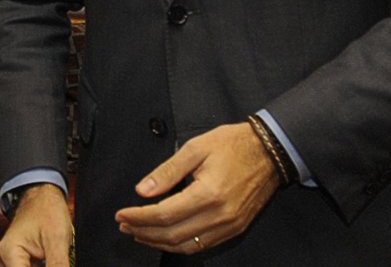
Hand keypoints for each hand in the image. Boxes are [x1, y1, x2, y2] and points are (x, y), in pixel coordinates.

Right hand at [0, 183, 70, 266]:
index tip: (57, 265)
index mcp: (9, 253)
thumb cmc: (47, 209)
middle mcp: (2, 259)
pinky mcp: (13, 262)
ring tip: (50, 258)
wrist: (42, 196)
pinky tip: (47, 262)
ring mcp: (6, 262)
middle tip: (52, 260)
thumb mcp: (57, 241)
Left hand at [115, 122, 278, 254]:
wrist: (270, 151)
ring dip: (158, 242)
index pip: (164, 214)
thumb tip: (142, 190)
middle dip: (143, 231)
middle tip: (124, 224)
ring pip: (186, 246)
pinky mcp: (234, 229)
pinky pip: (202, 246)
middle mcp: (219, 215)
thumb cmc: (233, 144)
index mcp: (208, 193)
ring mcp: (229, 226)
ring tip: (138, 233)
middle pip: (172, 235)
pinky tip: (165, 237)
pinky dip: (179, 245)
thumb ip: (167, 172)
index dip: (139, 217)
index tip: (121, 214)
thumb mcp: (195, 148)